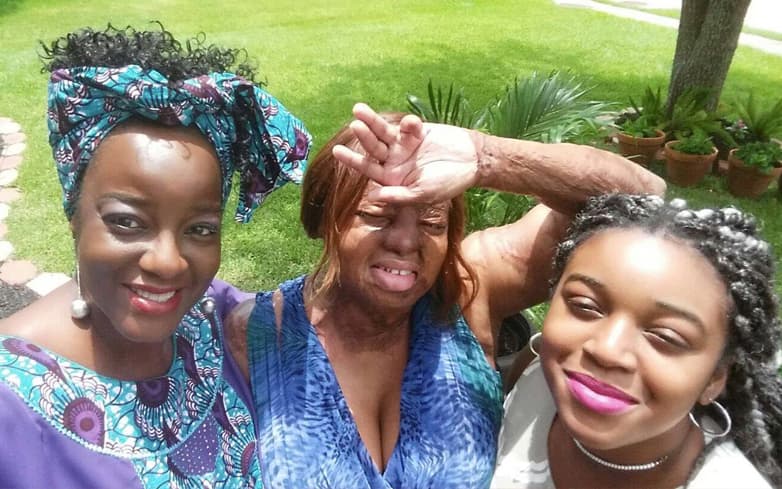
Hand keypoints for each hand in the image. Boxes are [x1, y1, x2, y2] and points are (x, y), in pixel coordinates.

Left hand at [332, 103, 481, 203]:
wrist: (473, 161)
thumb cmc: (449, 183)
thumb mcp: (424, 193)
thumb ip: (400, 195)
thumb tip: (374, 197)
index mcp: (393, 179)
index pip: (368, 169)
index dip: (352, 160)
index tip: (337, 151)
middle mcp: (395, 162)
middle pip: (373, 148)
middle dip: (364, 137)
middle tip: (354, 125)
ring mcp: (404, 146)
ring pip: (384, 133)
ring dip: (373, 121)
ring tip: (359, 110)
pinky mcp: (416, 131)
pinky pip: (407, 126)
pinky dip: (409, 124)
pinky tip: (415, 124)